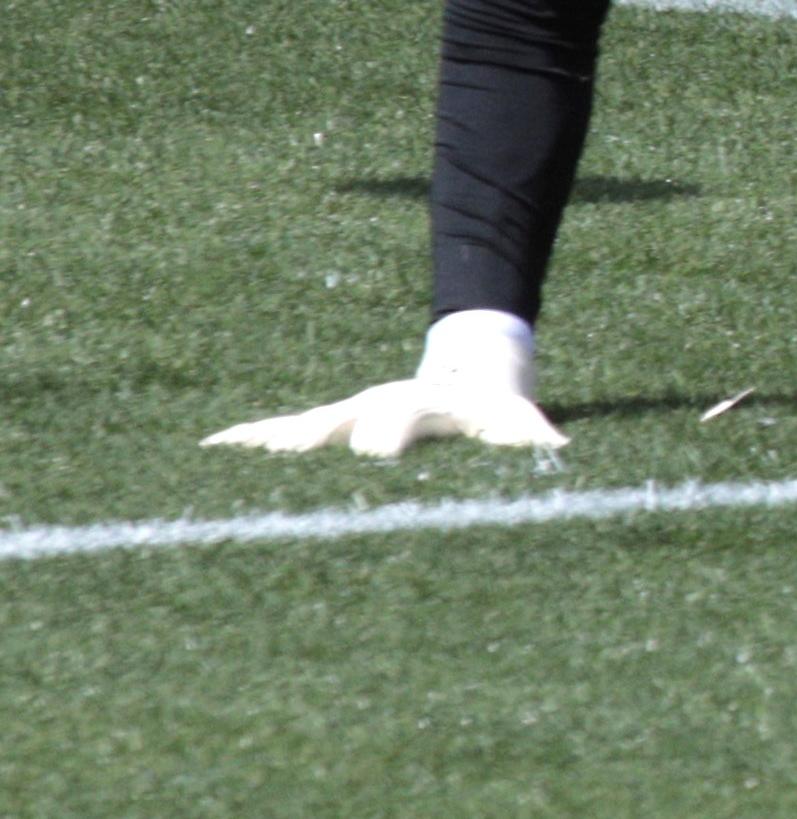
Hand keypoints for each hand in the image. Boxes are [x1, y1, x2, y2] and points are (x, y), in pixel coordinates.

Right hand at [205, 311, 561, 458]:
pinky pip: (287, 429)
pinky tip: (213, 447)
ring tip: (232, 447)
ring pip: (308, 422)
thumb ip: (532, 431)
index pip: (407, 420)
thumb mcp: (515, 417)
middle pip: (347, 419)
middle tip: (291, 446)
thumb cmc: (492, 406)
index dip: (392, 433)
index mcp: (426, 408)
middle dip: (321, 433)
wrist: (468, 369)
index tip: (374, 448)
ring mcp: (353, 412)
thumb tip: (560, 445)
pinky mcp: (333, 422)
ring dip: (274, 435)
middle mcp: (382, 405)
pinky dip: (252, 437)